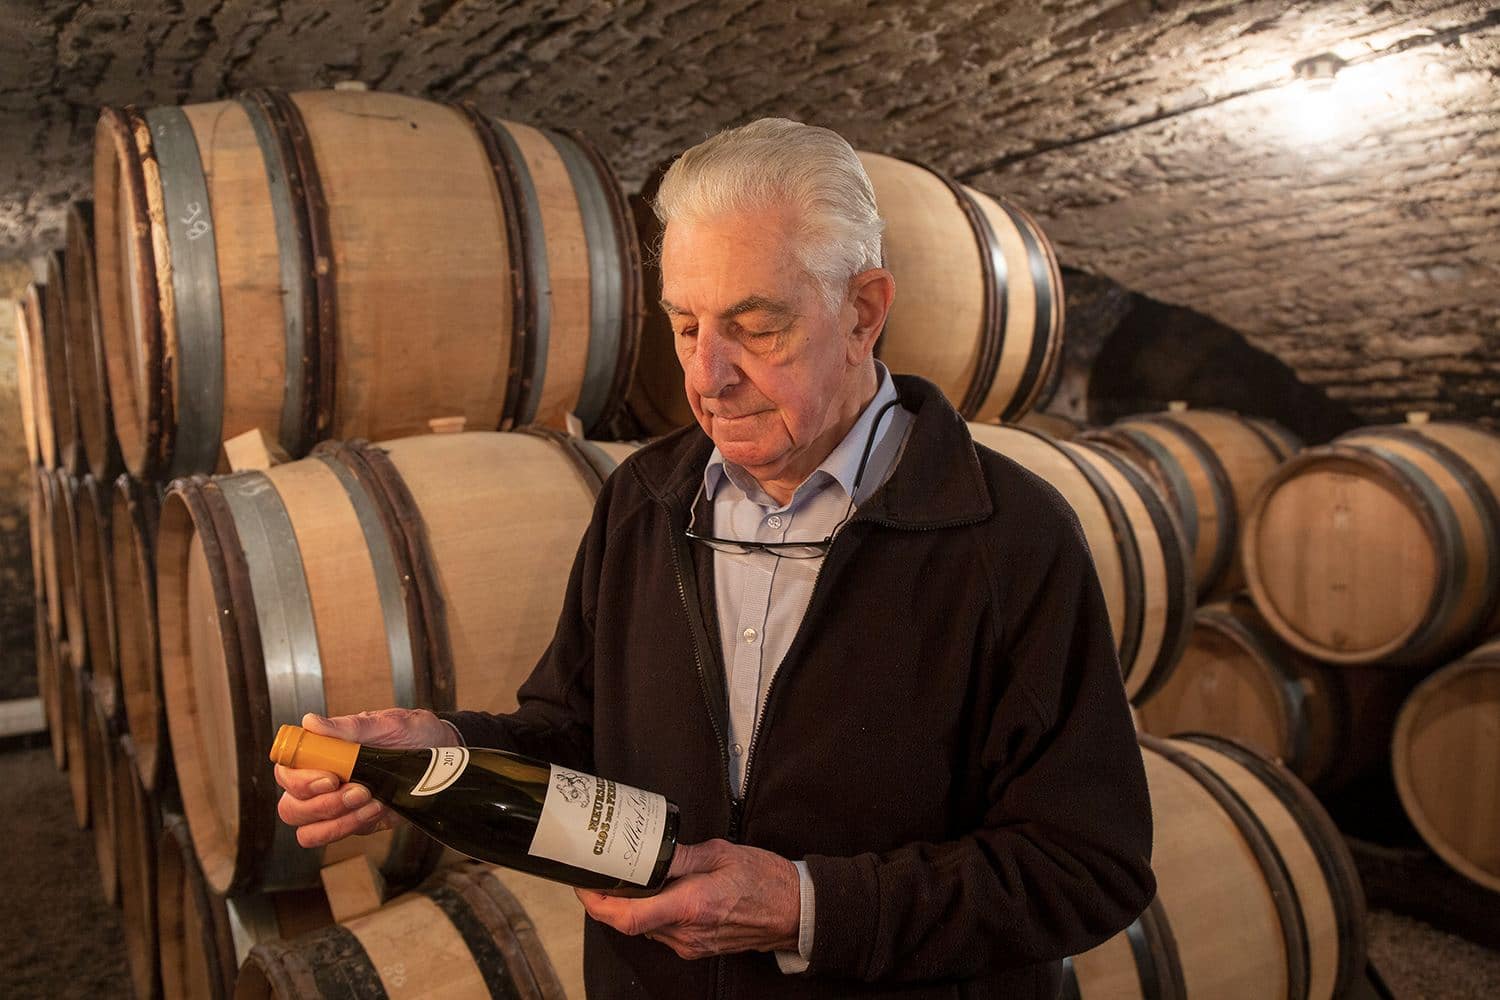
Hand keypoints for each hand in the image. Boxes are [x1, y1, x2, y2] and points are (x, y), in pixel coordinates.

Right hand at [274, 709, 453, 848]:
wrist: (443, 753)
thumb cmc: (412, 733)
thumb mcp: (387, 724)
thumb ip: (349, 727)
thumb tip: (310, 722)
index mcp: (322, 754)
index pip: (286, 772)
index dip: (298, 780)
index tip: (331, 776)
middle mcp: (322, 782)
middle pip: (290, 808)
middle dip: (320, 805)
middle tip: (358, 790)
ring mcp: (337, 806)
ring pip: (308, 831)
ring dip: (338, 820)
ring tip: (371, 797)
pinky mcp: (355, 823)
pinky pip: (338, 835)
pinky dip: (356, 824)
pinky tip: (380, 805)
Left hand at [576, 840, 800, 960]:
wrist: (795, 911)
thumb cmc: (764, 880)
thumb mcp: (721, 854)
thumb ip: (681, 856)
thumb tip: (648, 851)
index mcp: (690, 907)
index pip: (629, 917)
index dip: (598, 904)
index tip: (585, 886)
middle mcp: (686, 933)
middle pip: (631, 922)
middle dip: (611, 900)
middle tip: (600, 872)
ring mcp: (690, 945)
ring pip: (646, 928)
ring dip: (633, 906)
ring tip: (627, 877)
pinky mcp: (696, 948)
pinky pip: (662, 932)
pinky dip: (652, 913)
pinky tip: (656, 892)